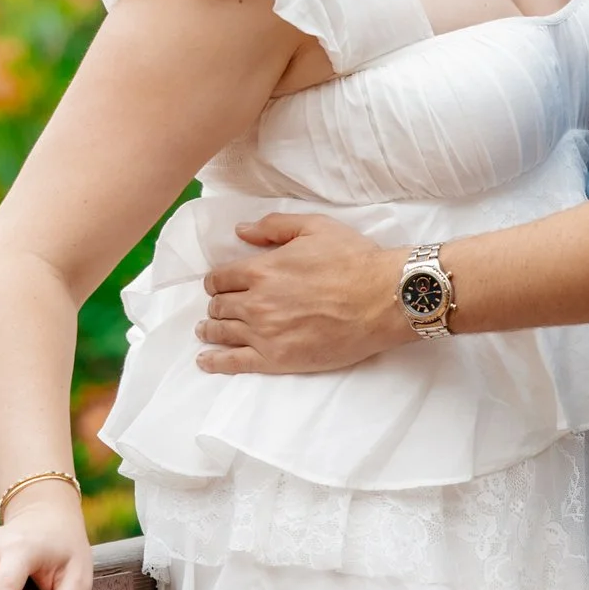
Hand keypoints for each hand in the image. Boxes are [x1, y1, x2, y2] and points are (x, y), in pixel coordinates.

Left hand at [195, 212, 404, 374]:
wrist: (383, 299)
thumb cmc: (353, 260)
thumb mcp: (313, 228)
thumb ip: (273, 227)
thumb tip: (240, 231)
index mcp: (261, 269)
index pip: (221, 278)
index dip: (216, 281)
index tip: (219, 284)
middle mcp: (256, 302)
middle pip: (219, 305)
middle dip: (216, 304)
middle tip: (218, 308)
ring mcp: (265, 333)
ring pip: (222, 332)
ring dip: (210, 330)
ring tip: (206, 331)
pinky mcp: (277, 360)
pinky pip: (235, 363)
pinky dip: (215, 362)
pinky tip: (204, 361)